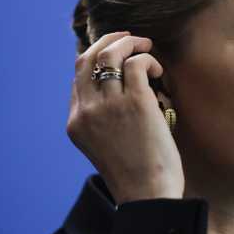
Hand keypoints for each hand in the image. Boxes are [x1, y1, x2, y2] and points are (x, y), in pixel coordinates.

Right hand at [67, 31, 184, 204]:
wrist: (147, 194)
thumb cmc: (134, 172)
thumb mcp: (104, 144)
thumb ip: (102, 118)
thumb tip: (118, 89)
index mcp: (75, 122)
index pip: (78, 76)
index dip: (97, 58)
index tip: (115, 54)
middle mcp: (87, 110)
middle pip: (88, 58)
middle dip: (108, 41)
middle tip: (130, 38)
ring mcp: (109, 105)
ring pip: (112, 54)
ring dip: (132, 44)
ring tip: (148, 46)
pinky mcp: (136, 102)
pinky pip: (137, 63)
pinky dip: (147, 59)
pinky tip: (157, 71)